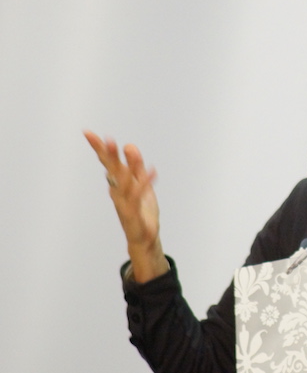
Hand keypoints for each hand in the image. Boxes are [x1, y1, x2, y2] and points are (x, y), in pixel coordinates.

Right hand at [84, 130, 168, 282]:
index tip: (88, 133)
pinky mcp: (133, 213)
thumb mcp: (141, 185)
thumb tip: (129, 146)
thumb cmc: (141, 212)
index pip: (108, 163)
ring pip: (124, 181)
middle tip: (105, 138)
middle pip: (113, 170)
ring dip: (126, 165)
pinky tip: (152, 170)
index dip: (100, 149)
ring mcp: (125, 203)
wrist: (144, 239)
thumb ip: (136, 167)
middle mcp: (118, 192)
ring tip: (126, 148)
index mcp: (119, 184)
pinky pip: (139, 196)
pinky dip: (145, 183)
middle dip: (109, 154)